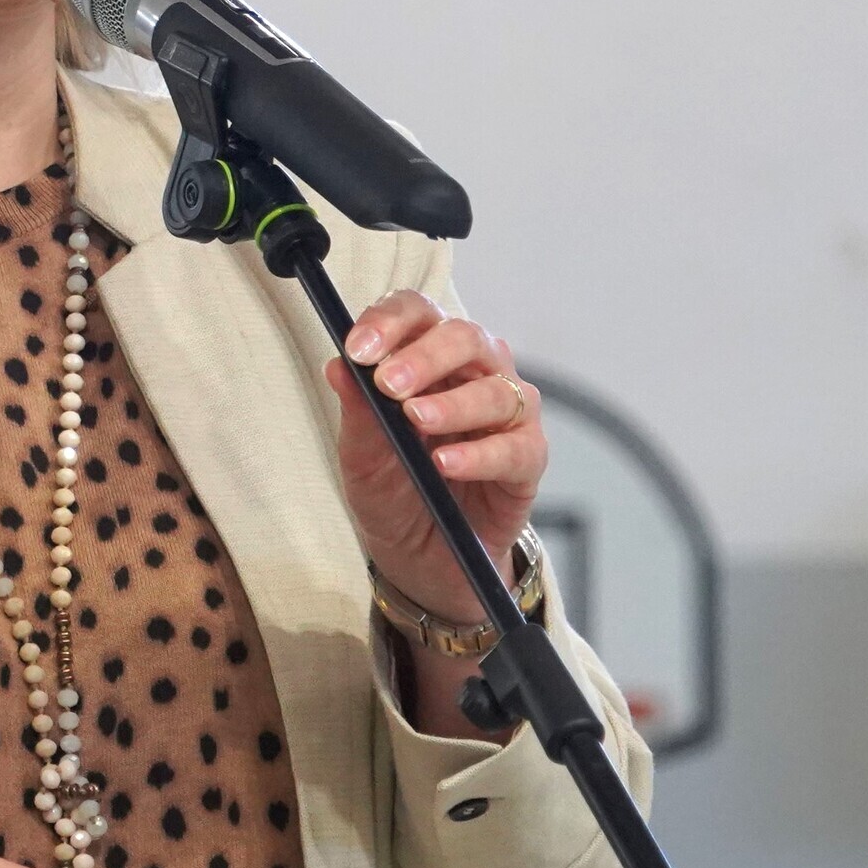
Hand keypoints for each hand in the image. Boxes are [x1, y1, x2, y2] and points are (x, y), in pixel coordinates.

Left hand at [326, 289, 545, 623]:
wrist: (419, 555)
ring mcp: (507, 411)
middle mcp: (474, 370)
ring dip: (453, 403)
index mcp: (427, 354)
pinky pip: (516, 447)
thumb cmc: (392, 487)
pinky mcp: (528, 457)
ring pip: (495, 388)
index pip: (417, 313)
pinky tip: (448, 464)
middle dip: (424, 357)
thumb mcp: (361, 455)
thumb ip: (357, 411)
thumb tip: (338, 365)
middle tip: (389, 383)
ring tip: (417, 420)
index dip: (389, 322)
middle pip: (463, 337)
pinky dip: (480, 454)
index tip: (358, 349)